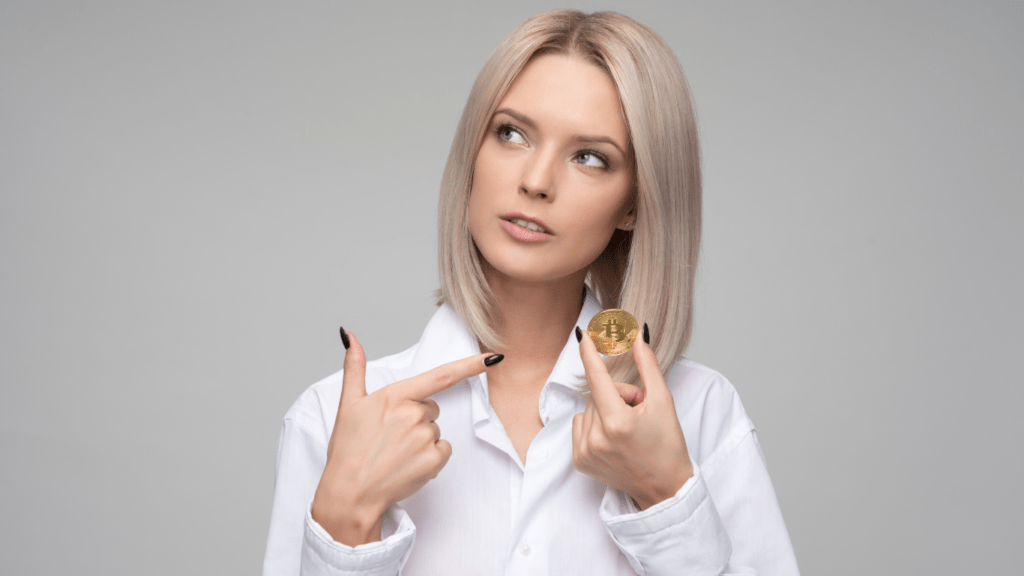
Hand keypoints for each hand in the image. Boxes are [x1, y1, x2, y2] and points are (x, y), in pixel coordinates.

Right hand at [312, 328, 501, 545]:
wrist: (350, 493)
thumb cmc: (348, 450)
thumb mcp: (348, 404)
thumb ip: (355, 367)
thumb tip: (349, 336)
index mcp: (394, 396)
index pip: (440, 375)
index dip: (470, 365)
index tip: (492, 358)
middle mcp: (413, 413)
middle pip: (432, 407)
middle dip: (417, 418)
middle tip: (392, 436)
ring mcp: (424, 437)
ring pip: (436, 430)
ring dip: (422, 440)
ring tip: (396, 453)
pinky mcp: (432, 460)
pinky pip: (443, 450)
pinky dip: (431, 458)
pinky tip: (408, 464)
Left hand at [572, 325, 693, 510]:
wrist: (665, 487)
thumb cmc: (668, 445)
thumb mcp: (664, 401)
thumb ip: (648, 366)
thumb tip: (636, 337)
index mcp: (617, 423)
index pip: (597, 378)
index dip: (589, 354)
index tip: (583, 335)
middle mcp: (596, 438)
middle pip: (597, 393)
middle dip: (617, 394)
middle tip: (638, 410)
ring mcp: (585, 452)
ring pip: (588, 408)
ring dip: (606, 409)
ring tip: (628, 428)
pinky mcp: (579, 461)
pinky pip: (580, 425)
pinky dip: (594, 425)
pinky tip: (613, 438)